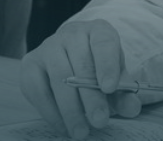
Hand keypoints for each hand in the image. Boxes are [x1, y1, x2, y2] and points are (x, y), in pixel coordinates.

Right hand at [20, 20, 141, 138]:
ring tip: (81, 131)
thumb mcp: (115, 77)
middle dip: (91, 97)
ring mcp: (48, 46)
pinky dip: (51, 111)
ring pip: (58, 77)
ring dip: (70, 108)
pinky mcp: (30, 63)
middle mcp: (71, 34)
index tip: (110, 88)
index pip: (104, 43)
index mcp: (98, 31)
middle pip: (81, 64)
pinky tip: (63, 126)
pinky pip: (38, 89)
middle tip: (100, 121)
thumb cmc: (97, 68)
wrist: (68, 59)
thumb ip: (124, 93)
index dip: (107, 65)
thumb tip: (132, 108)